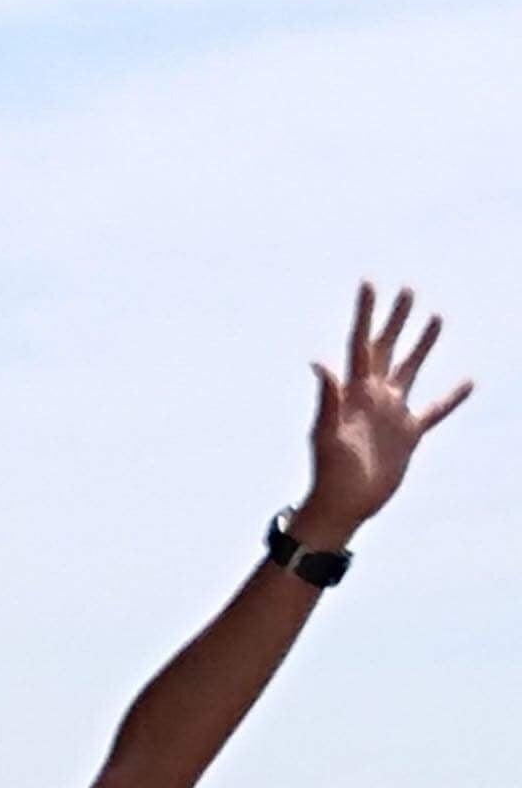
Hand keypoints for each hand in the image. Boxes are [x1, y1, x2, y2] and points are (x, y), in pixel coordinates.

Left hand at [299, 283, 471, 545]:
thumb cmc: (328, 471)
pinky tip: (468, 381)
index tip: (370, 282)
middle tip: (407, 289)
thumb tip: (318, 362)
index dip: (365, 313)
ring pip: (411, 369)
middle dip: (396, 319)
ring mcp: (393, 413)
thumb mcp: (325, 432)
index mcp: (353, 391)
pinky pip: (435, 410)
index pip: (360, 343)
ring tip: (435, 317)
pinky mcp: (408, 434)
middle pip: (387, 348)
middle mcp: (374, 395)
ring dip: (422, 344)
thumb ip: (326, 397)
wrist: (343, 505)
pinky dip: (452, 397)